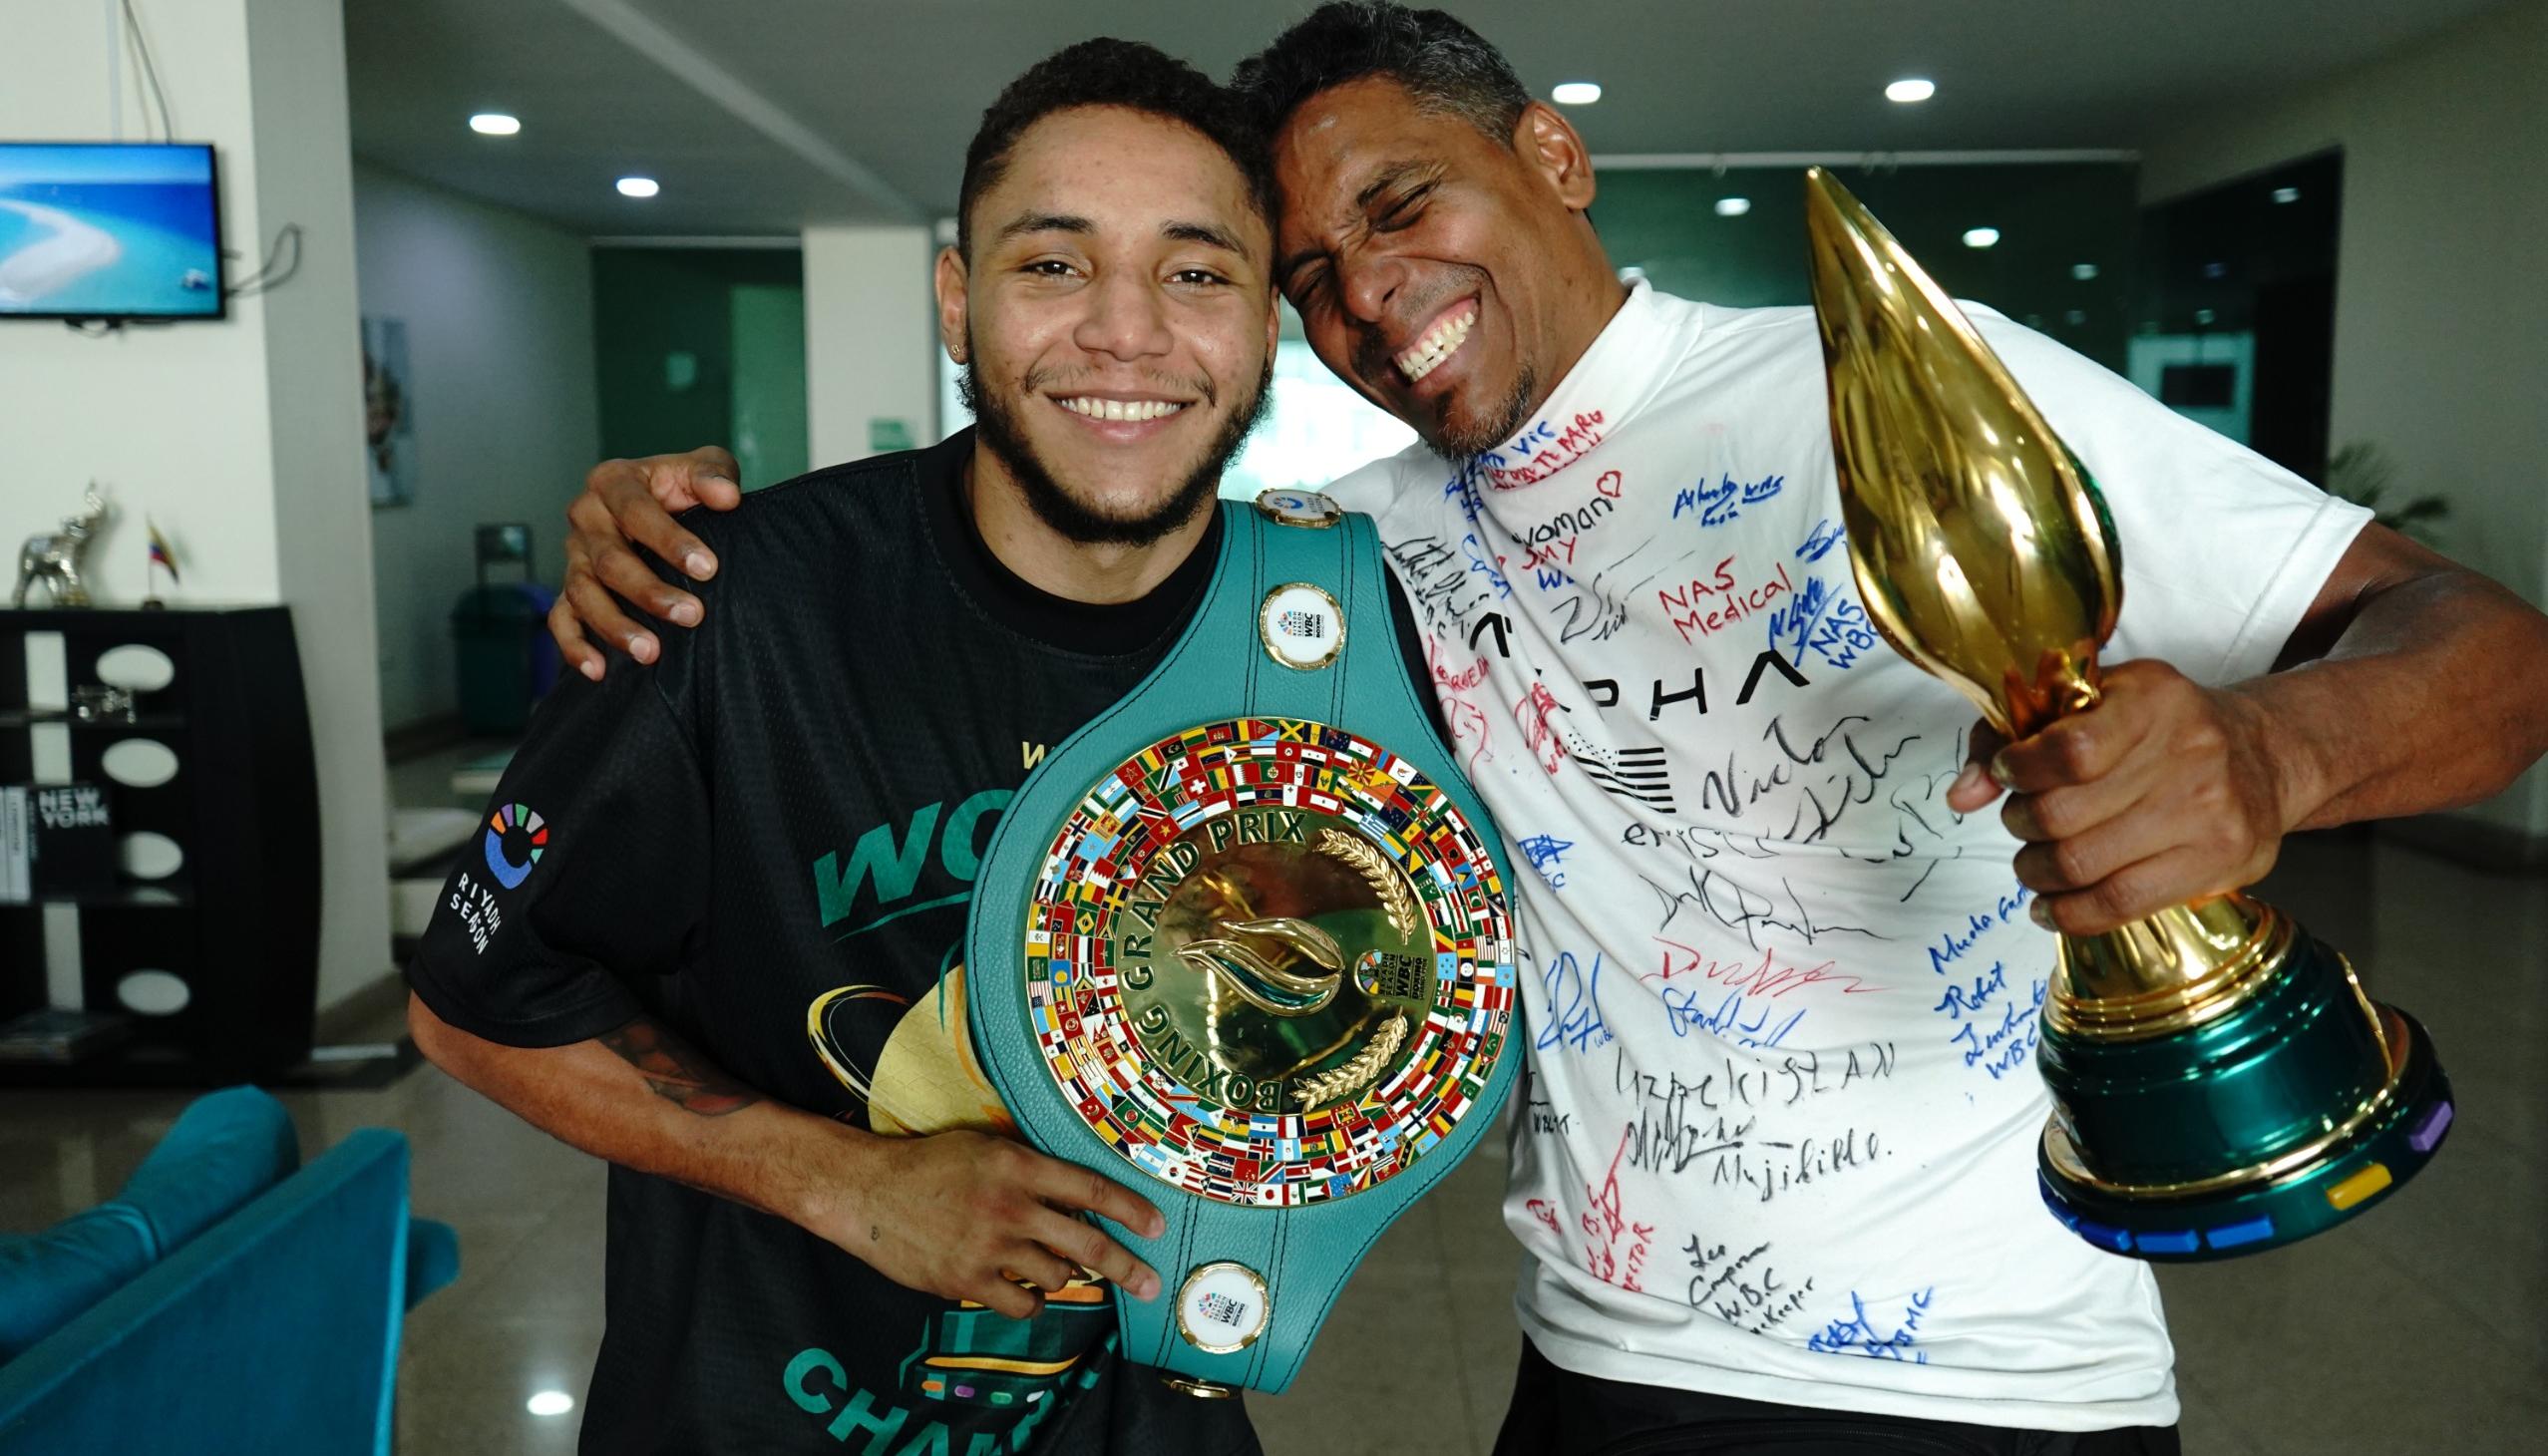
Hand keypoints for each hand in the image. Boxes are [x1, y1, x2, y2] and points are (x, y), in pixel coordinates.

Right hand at [551, 446, 743, 680]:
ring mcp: (574, 555)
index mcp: (613, 481)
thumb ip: (714, 474)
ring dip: (616, 625)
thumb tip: (727, 496)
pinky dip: (574, 646)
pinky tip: (598, 670)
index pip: (637, 512)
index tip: (708, 568)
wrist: (665, 506)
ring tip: (651, 652)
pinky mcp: (570, 587)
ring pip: (583, 593)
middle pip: (609, 559)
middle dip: (650, 591)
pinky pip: (561, 619)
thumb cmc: (683, 487)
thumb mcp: (703, 468)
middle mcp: (586, 516)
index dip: (671, 541)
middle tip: (692, 615)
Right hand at [804, 1127, 1166, 1319]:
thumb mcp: (984, 1147)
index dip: (1130, 1210)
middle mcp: (1011, 1206)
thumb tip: (1073, 1198)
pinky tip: (1021, 1291)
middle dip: (1125, 1267)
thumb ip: (1029, 1170)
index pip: (1091, 1189)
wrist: (867, 1191)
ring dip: (1060, 1277)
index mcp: (1018, 1166)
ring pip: (1055, 1276)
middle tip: (1148, 1284)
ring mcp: (989, 1246)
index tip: (1156, 1227)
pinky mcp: (966, 1279)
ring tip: (1048, 1267)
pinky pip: (1021, 1303)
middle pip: (1086, 1244)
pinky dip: (1029, 1302)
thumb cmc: (926, 1164)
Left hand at [1943, 658, 2293, 935]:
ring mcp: (2208, 812)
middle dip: (2021, 825)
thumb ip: (2014, 733)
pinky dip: (2068, 913)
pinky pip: (2119, 905)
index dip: (2018, 770)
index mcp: (2152, 700)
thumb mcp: (2095, 700)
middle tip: (2022, 823)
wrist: (2264, 756)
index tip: (2007, 774)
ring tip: (2036, 862)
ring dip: (2036, 871)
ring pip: (2082, 864)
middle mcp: (2188, 753)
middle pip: (2063, 815)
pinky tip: (2051, 904)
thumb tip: (1963, 795)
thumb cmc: (2161, 728)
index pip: (2069, 750)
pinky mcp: (2219, 863)